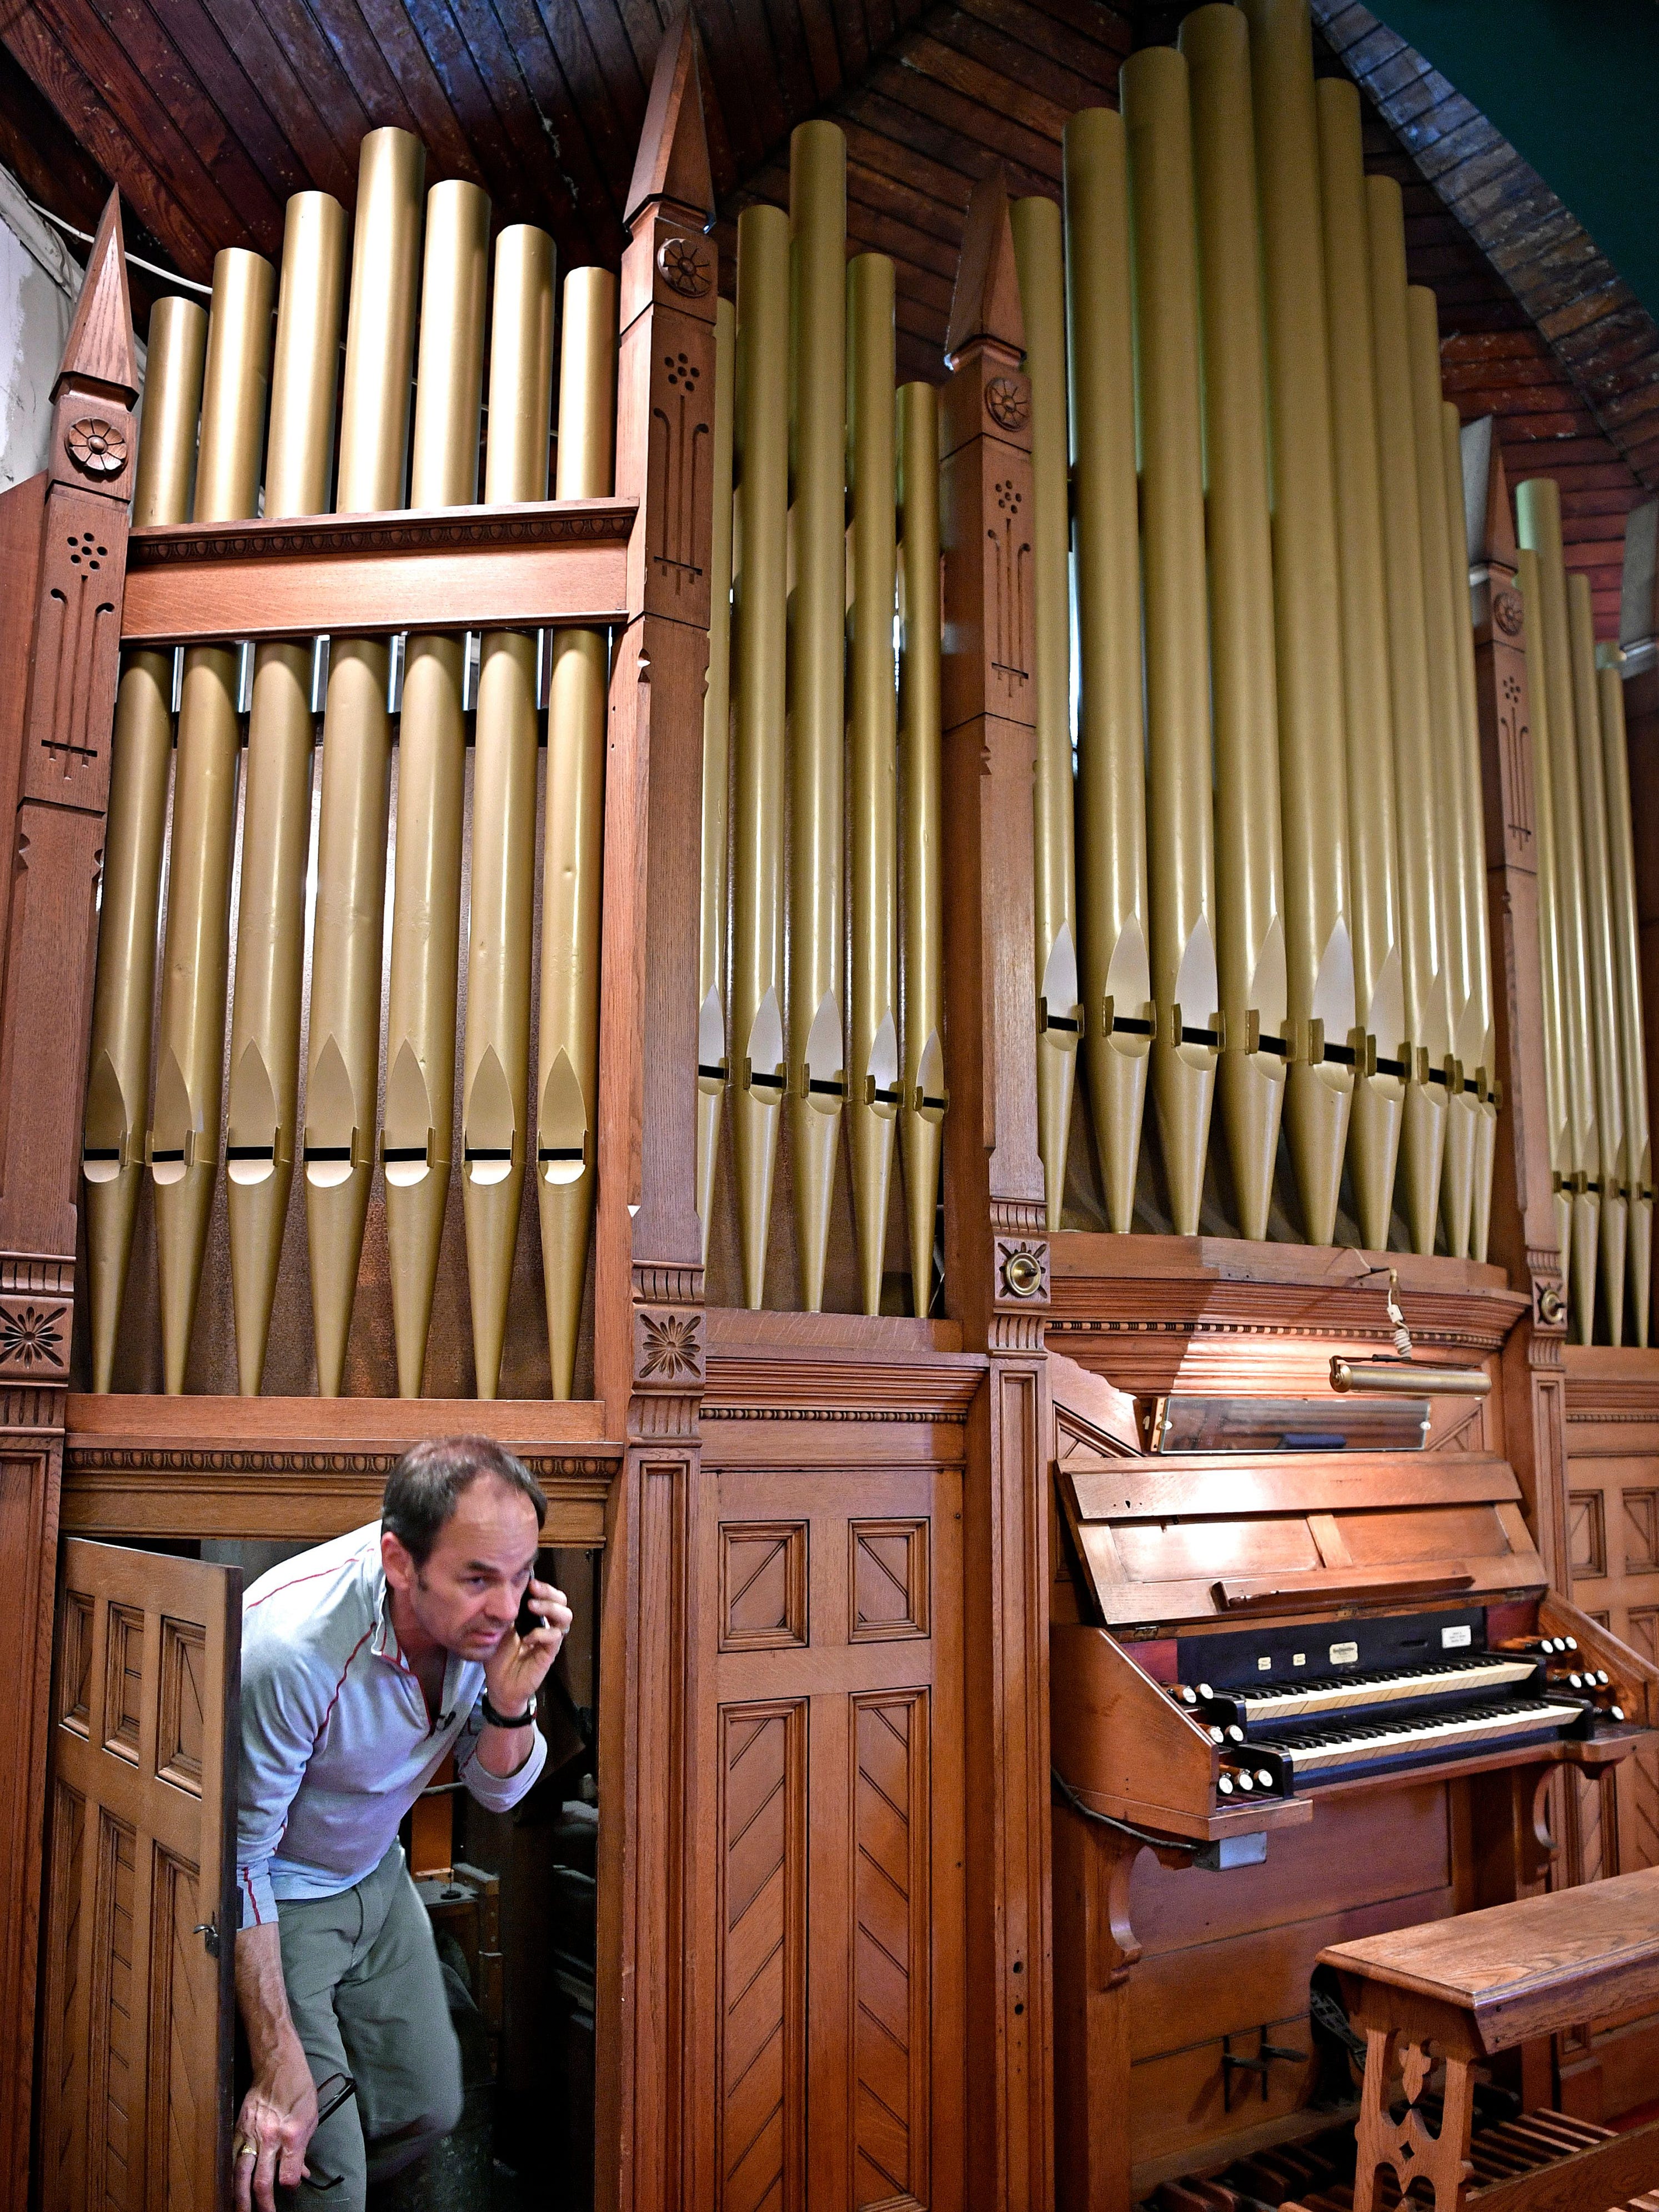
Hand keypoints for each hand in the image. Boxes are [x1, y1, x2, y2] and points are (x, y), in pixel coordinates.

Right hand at [232, 2039, 317, 2211]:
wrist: (277, 2063)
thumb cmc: (299, 2088)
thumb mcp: (311, 2117)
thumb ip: (303, 2149)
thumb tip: (299, 2174)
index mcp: (291, 2134)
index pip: (288, 2174)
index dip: (289, 2186)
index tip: (289, 2188)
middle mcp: (269, 2137)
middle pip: (261, 2181)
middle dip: (262, 2204)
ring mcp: (250, 2133)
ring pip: (240, 2174)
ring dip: (240, 2198)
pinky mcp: (238, 2128)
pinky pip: (232, 2158)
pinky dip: (231, 2176)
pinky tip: (230, 2188)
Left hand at [485, 1577, 571, 1712]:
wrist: (500, 1686)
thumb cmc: (499, 1656)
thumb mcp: (498, 1629)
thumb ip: (506, 1612)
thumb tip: (506, 1589)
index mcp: (534, 1617)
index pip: (548, 1594)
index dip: (542, 1585)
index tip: (529, 1580)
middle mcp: (546, 1625)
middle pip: (562, 1601)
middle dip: (549, 1592)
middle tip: (533, 1589)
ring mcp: (549, 1640)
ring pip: (565, 1617)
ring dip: (550, 1608)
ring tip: (533, 1607)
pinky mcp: (549, 1654)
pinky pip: (555, 1638)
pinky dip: (542, 1634)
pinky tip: (528, 1638)